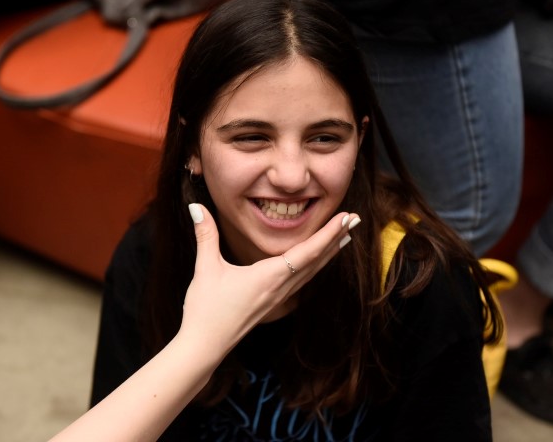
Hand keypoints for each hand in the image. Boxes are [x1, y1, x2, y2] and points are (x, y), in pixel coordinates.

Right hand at [177, 203, 359, 359]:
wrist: (205, 346)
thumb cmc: (206, 310)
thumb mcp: (205, 268)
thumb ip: (205, 234)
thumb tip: (196, 206)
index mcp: (269, 276)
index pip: (307, 251)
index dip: (328, 233)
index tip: (346, 217)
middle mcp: (280, 287)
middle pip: (317, 261)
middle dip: (337, 239)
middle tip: (356, 220)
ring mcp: (279, 298)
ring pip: (312, 272)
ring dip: (329, 253)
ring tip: (345, 237)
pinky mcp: (273, 304)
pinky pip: (302, 281)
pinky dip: (315, 266)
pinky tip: (317, 262)